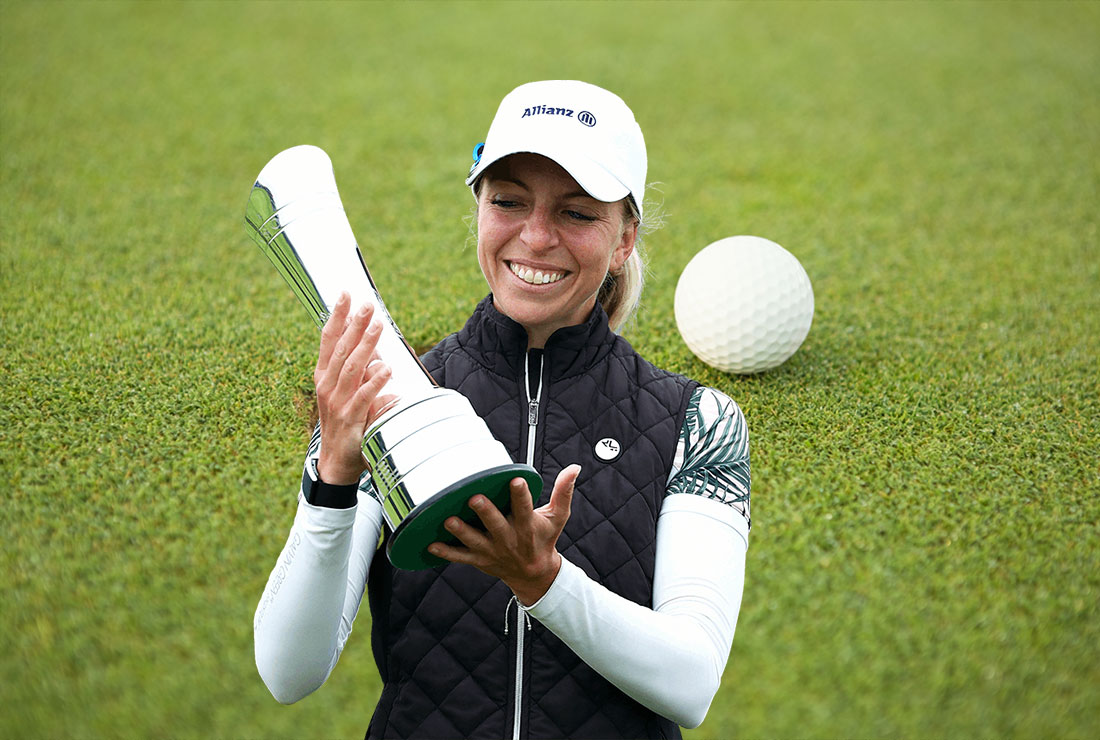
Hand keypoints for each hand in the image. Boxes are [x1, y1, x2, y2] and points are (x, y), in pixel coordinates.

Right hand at [314, 292, 396, 484]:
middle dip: (355, 325)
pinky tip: (387, 368)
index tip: (345, 295)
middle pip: (342, 349)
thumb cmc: (345, 421)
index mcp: (323, 375)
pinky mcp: (350, 418)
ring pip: (352, 368)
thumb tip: (376, 349)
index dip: (336, 317)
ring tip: (378, 325)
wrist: (336, 460)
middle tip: (368, 304)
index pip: (328, 340)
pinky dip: (375, 382)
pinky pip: (364, 396)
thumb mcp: (349, 391)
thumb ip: (360, 370)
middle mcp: (326, 385)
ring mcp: (337, 401)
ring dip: (367, 345)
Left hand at [428, 464, 581, 604]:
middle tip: (475, 499)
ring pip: (474, 542)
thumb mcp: (558, 517)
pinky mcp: (479, 560)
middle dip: (486, 513)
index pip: (525, 509)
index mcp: (527, 527)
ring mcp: (492, 551)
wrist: (535, 574)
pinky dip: (445, 553)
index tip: (516, 480)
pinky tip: (431, 545)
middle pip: (496, 525)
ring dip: (461, 532)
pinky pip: (460, 557)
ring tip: (448, 520)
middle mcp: (509, 539)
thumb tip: (574, 468)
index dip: (521, 496)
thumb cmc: (544, 539)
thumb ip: (563, 492)